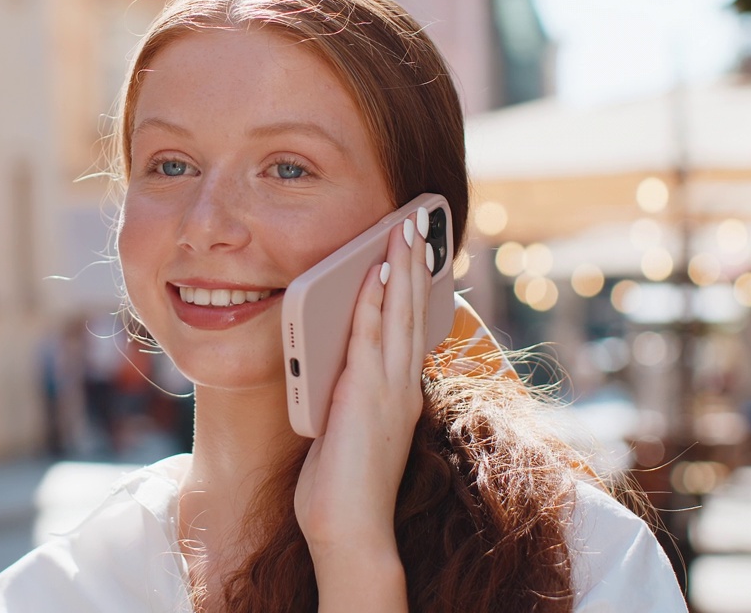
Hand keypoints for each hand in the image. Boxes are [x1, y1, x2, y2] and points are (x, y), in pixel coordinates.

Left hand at [293, 207, 432, 608]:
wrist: (350, 530)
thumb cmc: (341, 488)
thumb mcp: (346, 428)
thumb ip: (346, 392)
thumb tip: (333, 362)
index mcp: (398, 395)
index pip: (408, 329)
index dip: (413, 287)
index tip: (414, 252)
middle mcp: (401, 387)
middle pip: (411, 311)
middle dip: (415, 263)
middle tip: (417, 221)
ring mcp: (389, 390)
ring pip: (398, 315)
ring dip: (402, 268)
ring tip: (405, 228)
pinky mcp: (369, 396)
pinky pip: (370, 336)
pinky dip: (374, 301)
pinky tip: (375, 271)